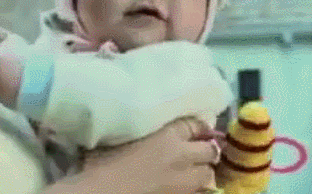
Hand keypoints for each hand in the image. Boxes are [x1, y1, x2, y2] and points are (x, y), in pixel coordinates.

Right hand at [78, 117, 221, 193]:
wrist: (103, 193)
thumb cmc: (101, 165)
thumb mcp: (119, 137)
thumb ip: (140, 130)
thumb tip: (148, 126)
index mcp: (167, 135)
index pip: (194, 124)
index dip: (196, 127)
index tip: (193, 129)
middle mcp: (182, 156)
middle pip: (209, 149)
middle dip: (206, 150)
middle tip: (197, 152)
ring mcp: (185, 183)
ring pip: (208, 175)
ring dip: (204, 172)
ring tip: (194, 174)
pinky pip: (201, 193)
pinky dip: (197, 191)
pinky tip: (186, 189)